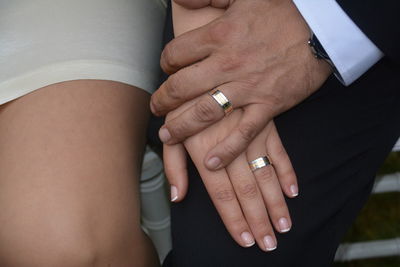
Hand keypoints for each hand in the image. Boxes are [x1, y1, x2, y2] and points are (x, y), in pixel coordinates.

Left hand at [151, 0, 331, 170]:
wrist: (322, 26)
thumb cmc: (282, 9)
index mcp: (218, 35)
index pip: (176, 55)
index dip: (166, 63)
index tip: (168, 69)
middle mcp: (226, 64)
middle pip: (181, 87)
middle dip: (163, 100)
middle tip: (156, 108)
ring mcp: (247, 88)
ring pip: (203, 112)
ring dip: (181, 127)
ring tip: (167, 136)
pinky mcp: (268, 105)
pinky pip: (243, 133)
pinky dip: (226, 150)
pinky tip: (210, 163)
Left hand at [163, 102, 297, 250]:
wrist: (213, 61)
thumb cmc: (186, 101)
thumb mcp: (171, 130)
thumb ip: (173, 164)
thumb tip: (177, 196)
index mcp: (205, 149)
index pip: (221, 193)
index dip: (233, 218)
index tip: (244, 238)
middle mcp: (230, 145)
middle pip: (246, 189)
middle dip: (258, 218)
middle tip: (269, 243)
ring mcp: (251, 133)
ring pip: (265, 174)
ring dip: (275, 202)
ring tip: (283, 225)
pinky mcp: (265, 122)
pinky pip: (279, 151)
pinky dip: (287, 171)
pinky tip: (292, 191)